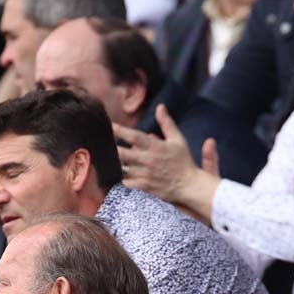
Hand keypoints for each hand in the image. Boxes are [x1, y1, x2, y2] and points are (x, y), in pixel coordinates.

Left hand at [113, 105, 218, 220]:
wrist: (189, 185)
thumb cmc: (183, 161)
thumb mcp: (177, 139)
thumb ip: (167, 123)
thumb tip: (160, 107)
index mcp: (155, 147)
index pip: (133, 136)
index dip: (119, 130)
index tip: (109, 125)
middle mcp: (147, 160)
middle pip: (122, 153)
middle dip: (111, 148)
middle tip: (104, 143)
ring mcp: (144, 174)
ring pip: (122, 167)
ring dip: (116, 163)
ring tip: (109, 158)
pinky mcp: (144, 186)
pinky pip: (126, 182)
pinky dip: (122, 177)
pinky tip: (121, 174)